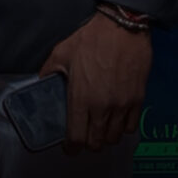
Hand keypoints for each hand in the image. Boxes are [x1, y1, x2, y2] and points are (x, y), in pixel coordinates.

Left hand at [40, 11, 151, 151]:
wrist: (121, 30)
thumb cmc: (90, 40)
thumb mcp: (60, 53)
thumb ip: (48, 71)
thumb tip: (41, 81)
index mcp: (80, 97)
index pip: (76, 137)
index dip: (71, 148)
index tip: (68, 148)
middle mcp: (102, 107)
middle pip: (96, 143)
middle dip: (87, 144)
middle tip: (81, 136)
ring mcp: (121, 106)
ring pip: (113, 138)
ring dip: (104, 137)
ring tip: (96, 128)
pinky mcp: (136, 101)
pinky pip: (130, 127)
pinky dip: (121, 129)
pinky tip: (114, 119)